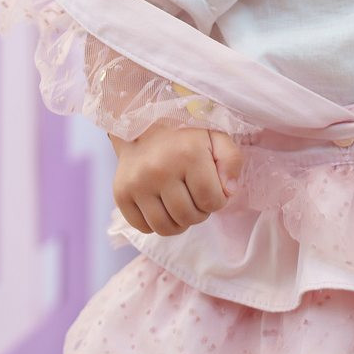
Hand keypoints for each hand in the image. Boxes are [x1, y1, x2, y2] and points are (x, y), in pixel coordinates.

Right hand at [110, 125, 243, 235]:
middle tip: (197, 198)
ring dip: (179, 223)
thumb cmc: (184, 135)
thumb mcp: (216, 137)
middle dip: (199, 213)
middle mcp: (160, 170)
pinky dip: (156, 223)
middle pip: (188, 216)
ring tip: (181, 205)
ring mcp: (137, 184)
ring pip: (165, 227)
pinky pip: (143, 227)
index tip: (213, 191)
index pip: (211, 200)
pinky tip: (162, 205)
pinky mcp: (121, 194)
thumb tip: (229, 192)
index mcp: (188, 155)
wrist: (143, 125)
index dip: (217, 201)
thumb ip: (231, 161)